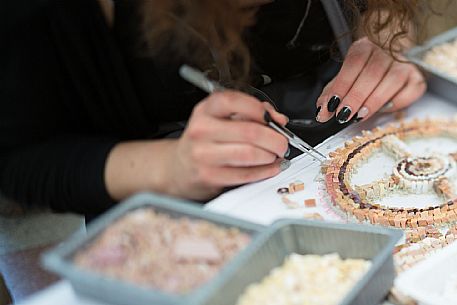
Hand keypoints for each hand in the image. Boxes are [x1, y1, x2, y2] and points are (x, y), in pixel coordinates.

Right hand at [167, 91, 288, 199]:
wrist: (179, 167)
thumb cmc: (204, 140)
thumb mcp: (219, 118)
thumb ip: (250, 112)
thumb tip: (277, 119)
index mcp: (205, 110)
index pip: (234, 101)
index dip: (259, 109)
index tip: (272, 118)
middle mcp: (202, 130)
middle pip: (250, 132)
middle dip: (275, 139)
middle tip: (282, 142)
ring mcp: (204, 154)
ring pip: (250, 154)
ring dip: (270, 155)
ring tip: (274, 155)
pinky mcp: (210, 176)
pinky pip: (245, 174)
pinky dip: (264, 171)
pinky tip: (269, 167)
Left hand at [315, 37, 425, 123]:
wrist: (389, 57)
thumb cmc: (362, 71)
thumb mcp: (343, 78)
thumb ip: (331, 94)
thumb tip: (321, 113)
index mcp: (364, 47)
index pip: (353, 63)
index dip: (342, 85)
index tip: (332, 104)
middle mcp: (387, 51)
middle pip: (372, 72)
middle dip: (356, 97)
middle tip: (343, 115)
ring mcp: (405, 63)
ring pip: (393, 80)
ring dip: (374, 101)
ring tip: (359, 115)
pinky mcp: (417, 77)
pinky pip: (411, 90)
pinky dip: (398, 102)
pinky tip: (383, 109)